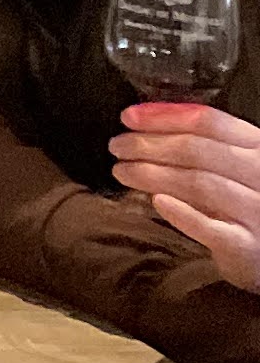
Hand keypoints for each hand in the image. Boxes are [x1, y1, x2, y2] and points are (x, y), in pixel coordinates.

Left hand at [112, 101, 259, 291]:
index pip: (209, 121)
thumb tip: (143, 123)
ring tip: (122, 170)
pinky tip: (156, 201)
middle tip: (117, 146)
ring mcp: (258, 211)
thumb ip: (203, 146)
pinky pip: (211, 228)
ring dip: (152, 174)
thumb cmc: (248, 203)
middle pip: (198, 150)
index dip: (164, 116)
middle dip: (149, 145)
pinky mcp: (247, 246)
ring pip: (199, 183)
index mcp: (259, 147)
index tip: (128, 117)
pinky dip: (182, 213)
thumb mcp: (235, 167)